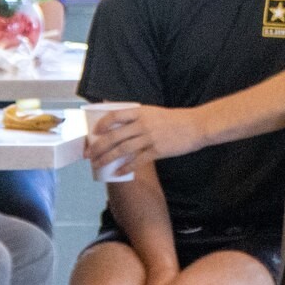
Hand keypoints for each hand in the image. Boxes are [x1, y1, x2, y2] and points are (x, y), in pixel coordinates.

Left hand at [84, 105, 207, 170]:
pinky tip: (116, 173)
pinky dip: (125, 167)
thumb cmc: (175, 119)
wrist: (196, 126)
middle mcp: (143, 124)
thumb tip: (120, 124)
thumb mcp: (154, 112)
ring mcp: (149, 138)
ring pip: (122, 149)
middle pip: (114, 136)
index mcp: (141, 112)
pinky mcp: (157, 150)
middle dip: (98, 146)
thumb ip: (138, 118)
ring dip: (107, 158)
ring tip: (97, 165)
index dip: (102, 124)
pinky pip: (137, 160)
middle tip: (88, 155)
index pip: (115, 115)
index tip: (94, 132)